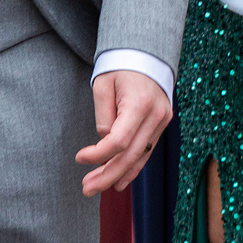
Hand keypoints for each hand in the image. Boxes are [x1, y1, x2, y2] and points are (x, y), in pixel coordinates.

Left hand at [77, 69, 171, 194]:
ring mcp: (162, 121)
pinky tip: (120, 180)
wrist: (145, 53)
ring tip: (98, 187)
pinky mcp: (162, 124)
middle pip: (130, 155)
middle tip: (87, 189)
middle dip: (107, 175)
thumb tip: (105, 142)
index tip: (79, 158)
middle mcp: (156, 116)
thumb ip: (103, 116)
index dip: (98, 155)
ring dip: (118, 175)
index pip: (118, 141)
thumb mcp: (103, 85)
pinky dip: (132, 166)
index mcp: (140, 104)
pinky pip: (146, 150)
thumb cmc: (120, 66)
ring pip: (140, 157)